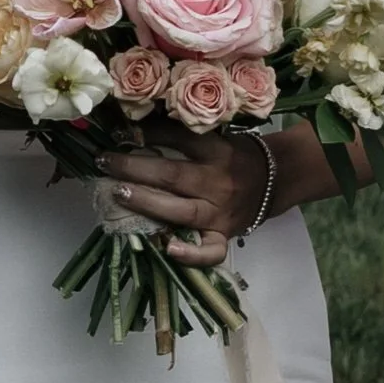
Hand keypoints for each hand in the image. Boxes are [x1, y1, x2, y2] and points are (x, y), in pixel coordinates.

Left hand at [96, 126, 275, 267]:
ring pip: (181, 210)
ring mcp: (220, 211)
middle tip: (105, 161)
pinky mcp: (224, 235)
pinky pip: (210, 250)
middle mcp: (217, 182)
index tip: (118, 131)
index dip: (150, 134)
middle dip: (135, 168)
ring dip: (147, 202)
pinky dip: (191, 254)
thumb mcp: (219, 139)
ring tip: (118, 193)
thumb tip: (138, 128)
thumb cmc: (238, 158)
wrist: (278, 179)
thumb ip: (186, 138)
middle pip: (173, 175)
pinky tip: (168, 249)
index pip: (181, 139)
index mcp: (217, 152)